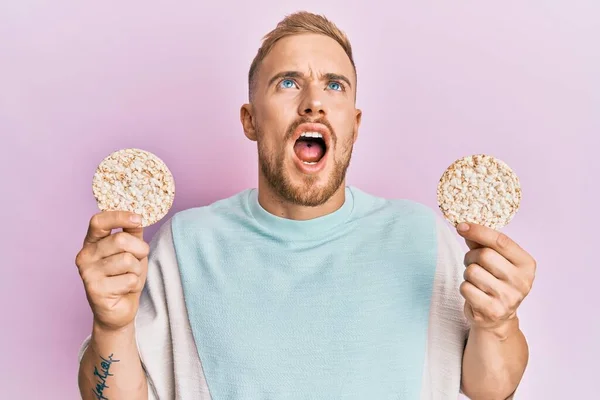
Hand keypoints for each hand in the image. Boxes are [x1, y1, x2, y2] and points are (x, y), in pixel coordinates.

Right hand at [75, 211, 149, 331]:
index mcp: (92, 242)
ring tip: (129, 277)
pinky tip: (124, 290)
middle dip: (139, 250)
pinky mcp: (95, 290)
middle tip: (138, 260)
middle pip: (120, 240)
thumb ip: (132, 233)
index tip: (138, 219)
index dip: (119, 217)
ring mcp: (87, 273)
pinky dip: (134, 284)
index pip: (99, 221)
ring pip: (127, 260)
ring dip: (137, 270)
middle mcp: (85, 255)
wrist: (119, 310)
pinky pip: (129, 279)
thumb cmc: (125, 277)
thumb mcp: (132, 251)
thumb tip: (138, 216)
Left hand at [456, 222, 535, 333]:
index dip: (479, 231)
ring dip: (467, 273)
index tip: (461, 225)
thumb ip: (482, 243)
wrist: (497, 318)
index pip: (501, 241)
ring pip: (472, 271)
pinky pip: (466, 288)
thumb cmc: (495, 282)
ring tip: (475, 280)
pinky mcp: (492, 310)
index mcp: (526, 264)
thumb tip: (464, 227)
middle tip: (471, 263)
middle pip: (484, 255)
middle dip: (470, 257)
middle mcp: (521, 281)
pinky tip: (474, 293)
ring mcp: (508, 298)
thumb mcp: (496, 261)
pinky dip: (464, 288)